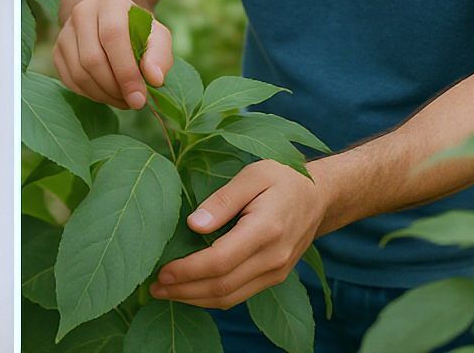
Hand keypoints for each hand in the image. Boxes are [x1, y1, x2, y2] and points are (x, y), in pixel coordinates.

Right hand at [53, 0, 172, 108]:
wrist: (111, 23)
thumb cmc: (139, 33)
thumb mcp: (158, 37)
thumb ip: (160, 56)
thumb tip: (154, 79)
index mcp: (111, 2)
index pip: (113, 36)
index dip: (126, 71)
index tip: (140, 98)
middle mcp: (83, 11)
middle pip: (92, 59)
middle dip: (115, 88)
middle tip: (134, 102)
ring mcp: (65, 31)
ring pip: (79, 74)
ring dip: (104, 95)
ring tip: (123, 99)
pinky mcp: (57, 50)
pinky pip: (70, 81)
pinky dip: (91, 95)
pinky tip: (107, 94)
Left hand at [150, 160, 326, 308]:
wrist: (319, 196)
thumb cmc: (281, 178)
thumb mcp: (252, 175)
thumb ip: (223, 200)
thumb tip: (194, 225)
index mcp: (266, 230)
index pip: (220, 261)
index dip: (188, 270)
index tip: (161, 271)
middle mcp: (273, 258)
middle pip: (222, 286)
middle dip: (184, 291)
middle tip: (154, 287)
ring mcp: (276, 272)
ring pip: (231, 297)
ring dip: (195, 299)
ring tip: (166, 292)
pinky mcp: (275, 277)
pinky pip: (240, 295)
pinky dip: (213, 297)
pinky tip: (192, 290)